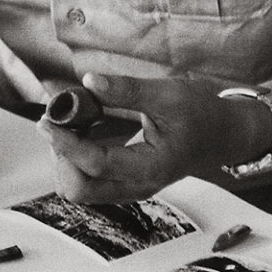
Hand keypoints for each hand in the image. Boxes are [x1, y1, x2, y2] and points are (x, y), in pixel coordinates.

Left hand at [37, 72, 263, 203]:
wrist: (224, 134)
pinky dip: (78, 158)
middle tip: (61, 122)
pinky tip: (85, 129)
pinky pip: (90, 180)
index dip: (65, 143)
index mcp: (152, 167)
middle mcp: (139, 186)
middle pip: (80, 189)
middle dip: (62, 156)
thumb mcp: (168, 94)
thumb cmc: (202, 114)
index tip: (47, 121)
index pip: (95, 164)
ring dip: (67, 158)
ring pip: (81, 189)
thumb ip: (127, 90)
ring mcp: (131, 188)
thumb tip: (90, 82)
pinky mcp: (126, 182)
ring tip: (73, 123)